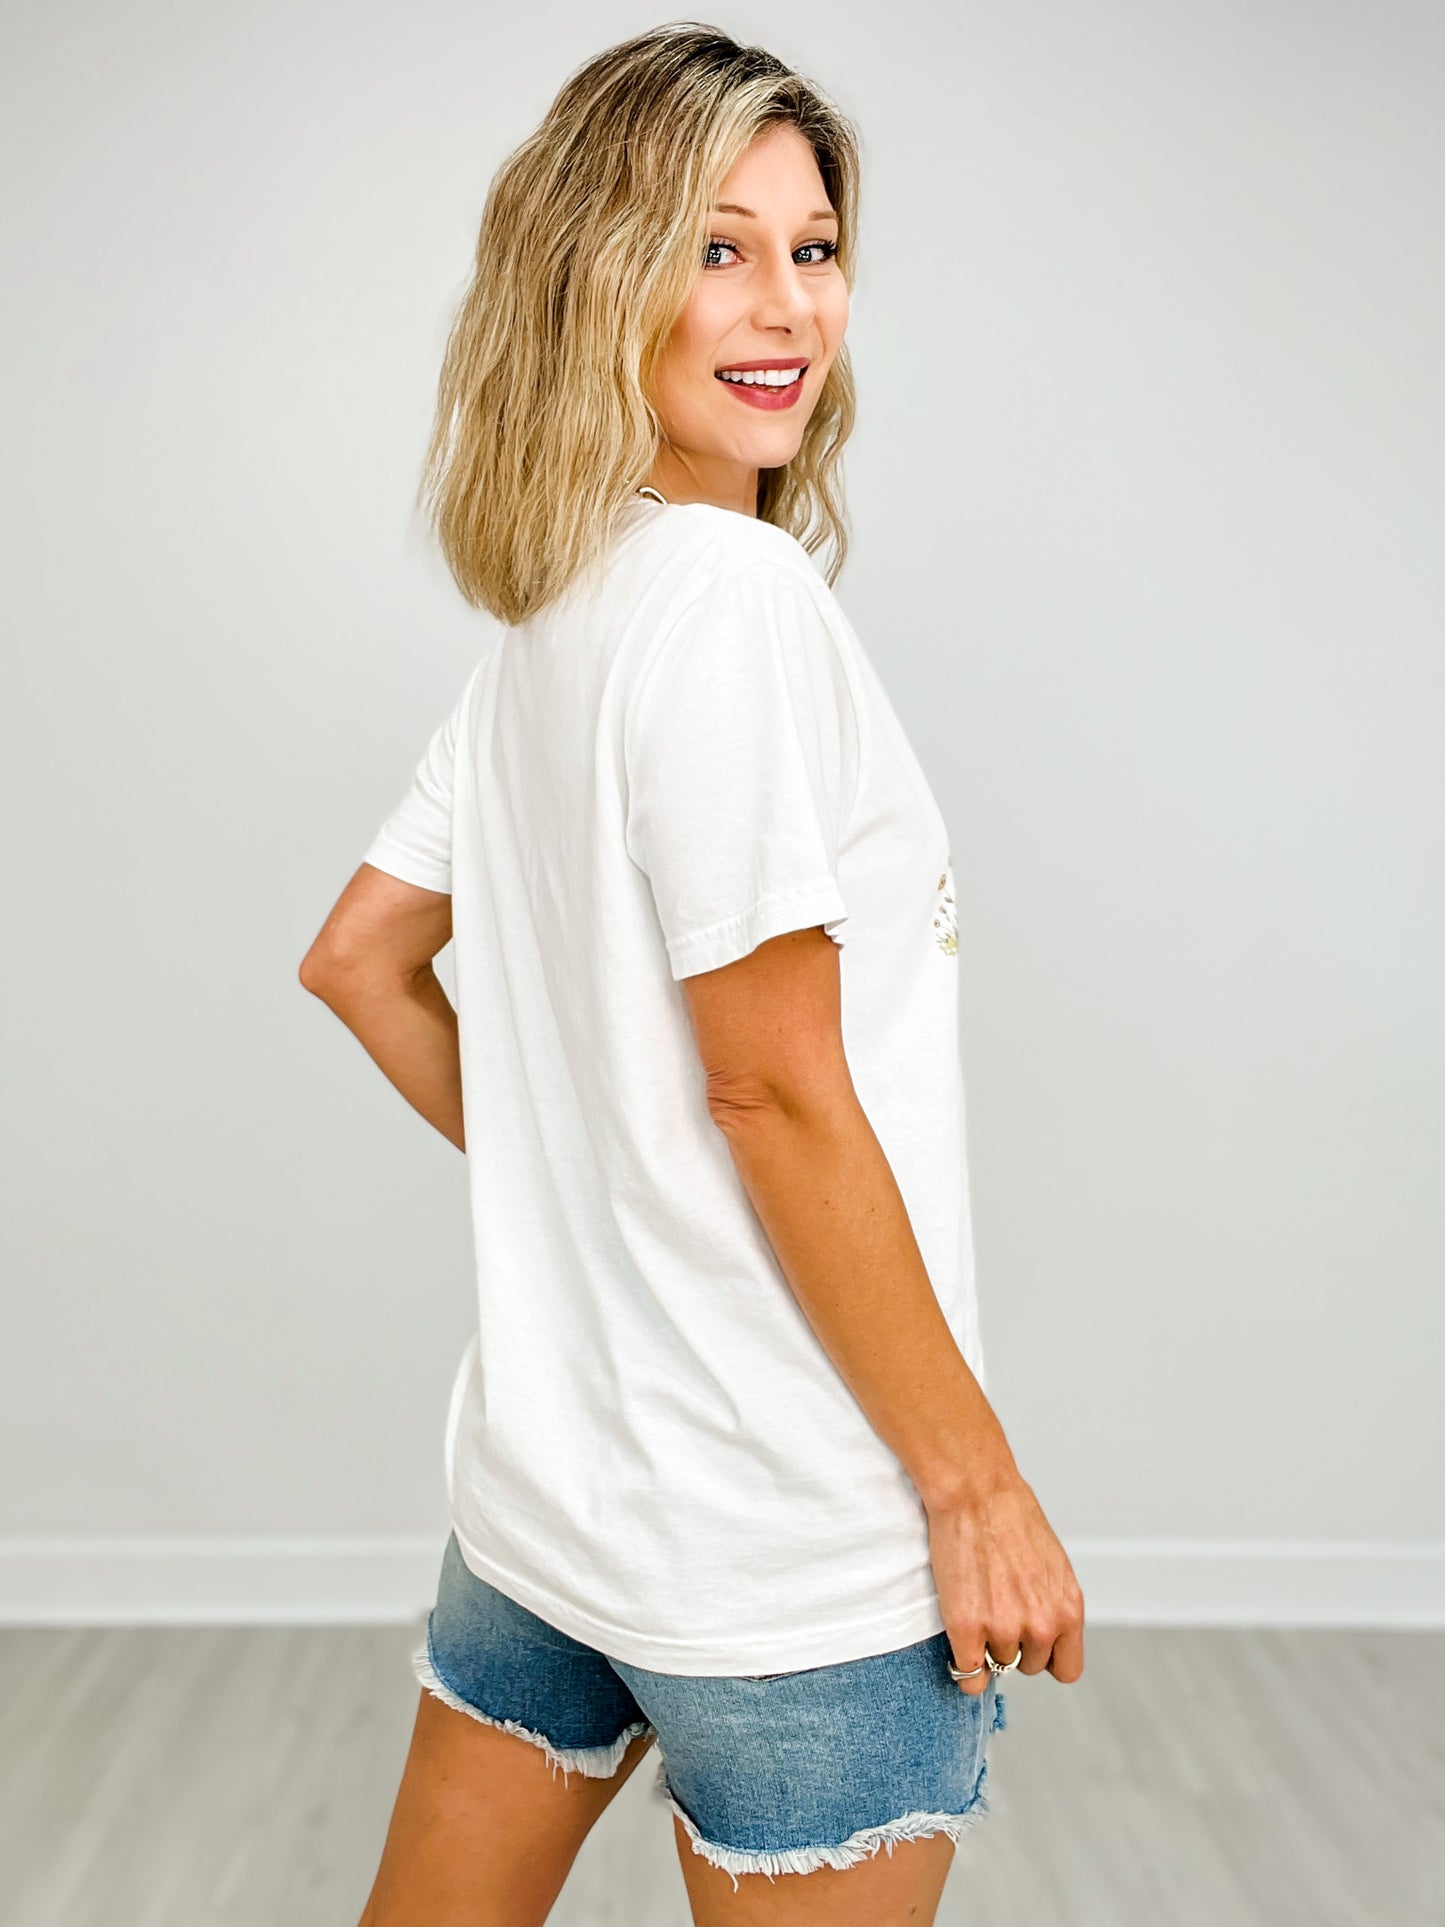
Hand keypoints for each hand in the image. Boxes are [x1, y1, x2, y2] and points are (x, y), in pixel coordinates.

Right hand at [925, 1470, 1084, 1694]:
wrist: (975, 1490)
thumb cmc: (1011, 1515)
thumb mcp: (1053, 1564)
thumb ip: (1052, 1604)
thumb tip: (1044, 1633)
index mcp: (1069, 1610)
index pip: (1067, 1669)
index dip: (1047, 1658)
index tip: (1030, 1644)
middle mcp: (1042, 1626)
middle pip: (1029, 1667)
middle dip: (1014, 1645)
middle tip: (995, 1609)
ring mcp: (1003, 1629)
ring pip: (996, 1665)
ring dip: (985, 1645)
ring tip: (976, 1604)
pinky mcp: (966, 1627)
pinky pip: (968, 1674)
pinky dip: (963, 1666)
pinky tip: (960, 1641)